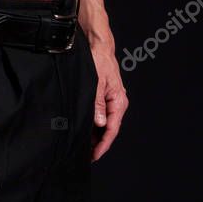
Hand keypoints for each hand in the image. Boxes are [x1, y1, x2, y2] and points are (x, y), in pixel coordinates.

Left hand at [89, 41, 128, 161]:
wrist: (98, 46)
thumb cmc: (99, 60)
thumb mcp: (96, 83)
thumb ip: (97, 103)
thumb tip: (99, 123)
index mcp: (119, 101)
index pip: (112, 128)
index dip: (103, 144)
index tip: (94, 155)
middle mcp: (117, 103)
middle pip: (108, 129)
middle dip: (98, 143)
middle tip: (85, 155)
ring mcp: (111, 100)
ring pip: (103, 123)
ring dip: (95, 134)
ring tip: (83, 145)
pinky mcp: (104, 97)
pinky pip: (100, 114)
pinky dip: (93, 123)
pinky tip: (84, 129)